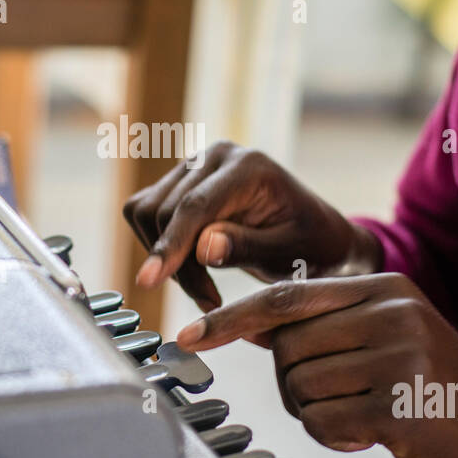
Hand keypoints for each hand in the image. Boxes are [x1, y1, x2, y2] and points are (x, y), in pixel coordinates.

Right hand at [122, 141, 381, 311]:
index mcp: (248, 166)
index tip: (149, 280)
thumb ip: (247, 246)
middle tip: (209, 301)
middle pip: (166, 212)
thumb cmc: (309, 244)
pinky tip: (191, 268)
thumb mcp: (289, 251)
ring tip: (205, 286)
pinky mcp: (178, 182)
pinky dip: (161, 248)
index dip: (170, 245)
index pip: (195, 205)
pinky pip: (144, 215)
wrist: (313, 234)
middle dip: (178, 265)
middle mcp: (215, 156)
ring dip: (167, 258)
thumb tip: (203, 247)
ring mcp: (193, 166)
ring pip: (148, 213)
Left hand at [175, 273, 457, 457]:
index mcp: (386, 289)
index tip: (188, 334)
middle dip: (294, 384)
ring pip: (300, 387)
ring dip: (317, 413)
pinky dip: (335, 437)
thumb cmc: (435, 394)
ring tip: (362, 415)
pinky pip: (323, 421)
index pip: (286, 296)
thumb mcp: (388, 339)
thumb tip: (247, 322)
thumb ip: (324, 325)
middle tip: (335, 401)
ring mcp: (400, 358)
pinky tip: (372, 435)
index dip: (231, 317)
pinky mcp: (400, 406)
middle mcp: (393, 313)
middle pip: (286, 347)